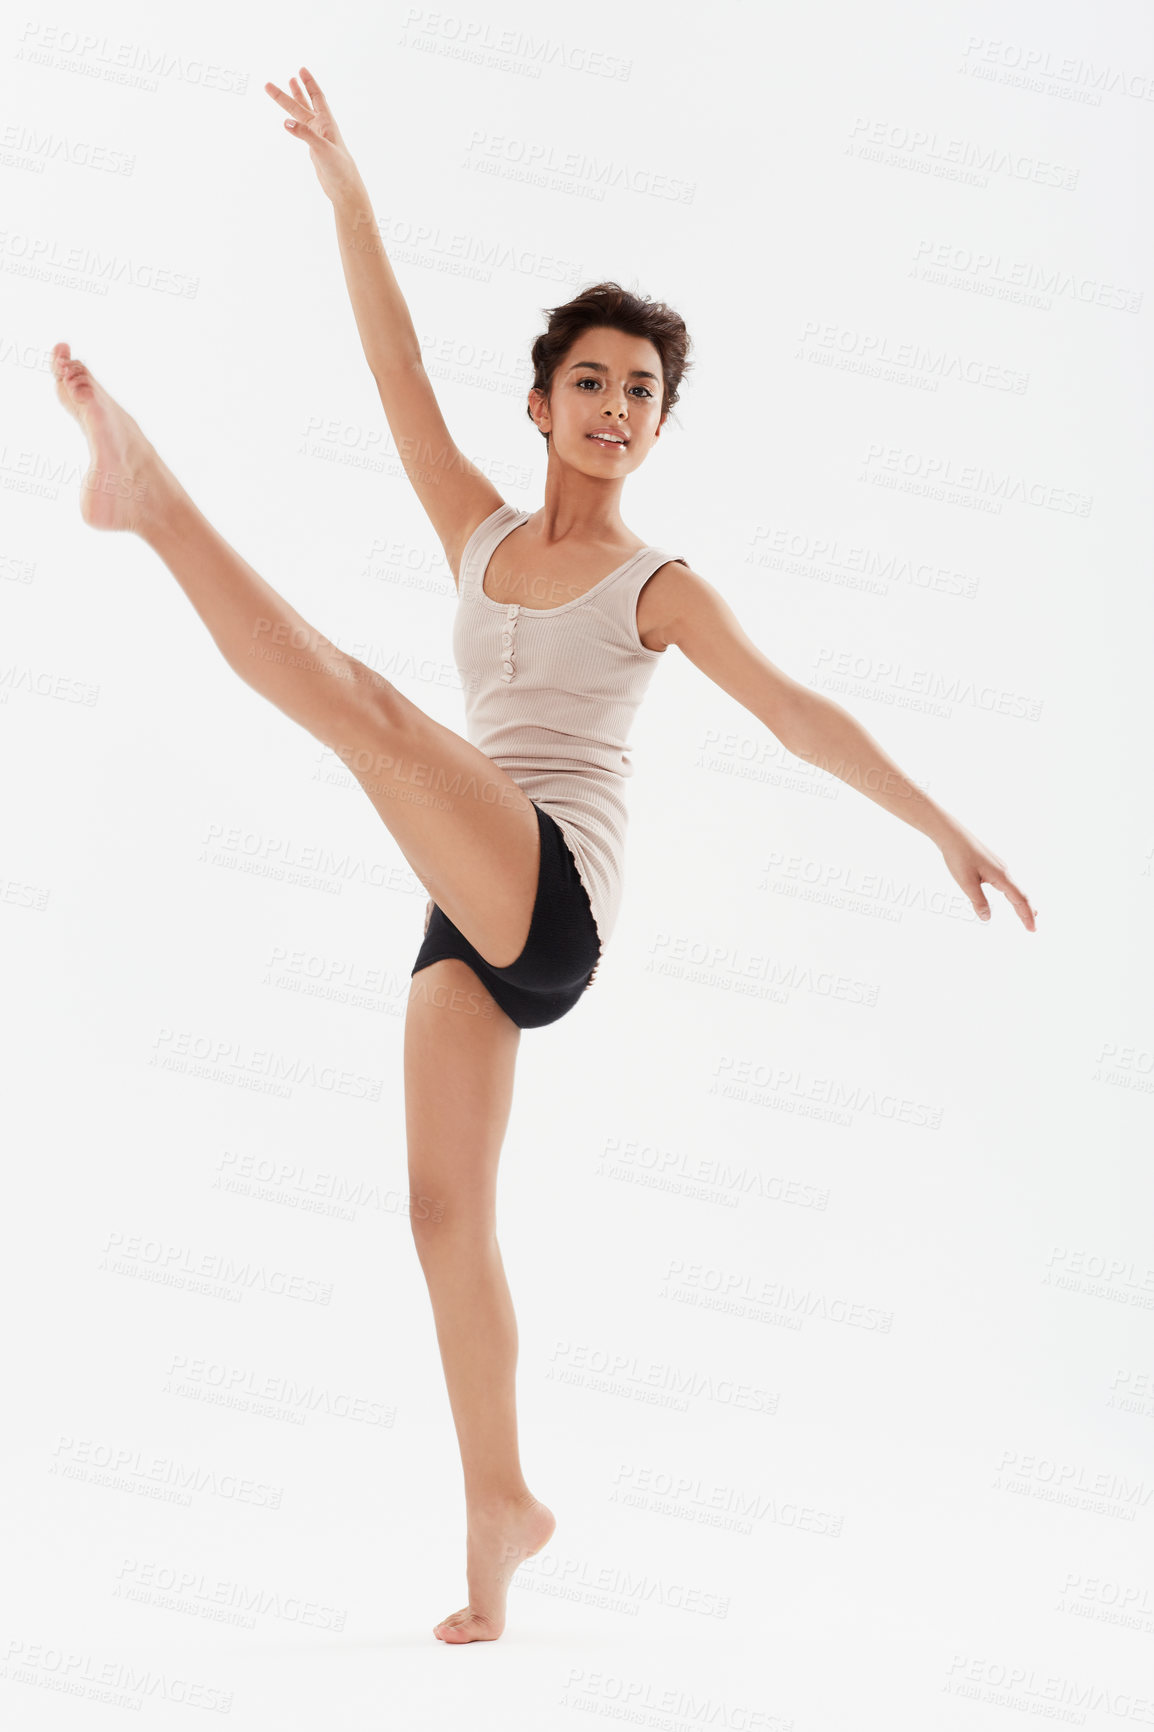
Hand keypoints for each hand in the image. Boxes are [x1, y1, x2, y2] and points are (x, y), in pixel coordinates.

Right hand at [264, 67, 361, 203]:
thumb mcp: (322, 149)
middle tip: (271, 84)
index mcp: (327, 123)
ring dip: (293, 101)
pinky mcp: (314, 149)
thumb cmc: (339, 169)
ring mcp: (317, 138)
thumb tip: (286, 121)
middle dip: (290, 92)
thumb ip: (304, 134)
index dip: (309, 83)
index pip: (317, 97)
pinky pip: (301, 129)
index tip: (301, 69)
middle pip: (303, 105)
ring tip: (287, 85)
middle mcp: (322, 127)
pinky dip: (295, 122)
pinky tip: (289, 119)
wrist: (344, 189)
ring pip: (301, 115)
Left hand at [939, 822, 1036, 930]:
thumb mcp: (967, 883)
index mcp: (1001, 876)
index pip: (1019, 900)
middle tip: (1033, 928)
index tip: (1032, 930)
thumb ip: (978, 901)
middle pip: (1022, 895)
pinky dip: (1015, 893)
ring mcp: (1000, 867)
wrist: (953, 834)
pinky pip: (1010, 882)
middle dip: (1028, 912)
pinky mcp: (994, 864)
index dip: (1026, 916)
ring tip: (1030, 914)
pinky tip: (1012, 895)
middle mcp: (1005, 871)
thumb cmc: (959, 856)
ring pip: (1017, 888)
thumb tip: (987, 918)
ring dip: (1024, 903)